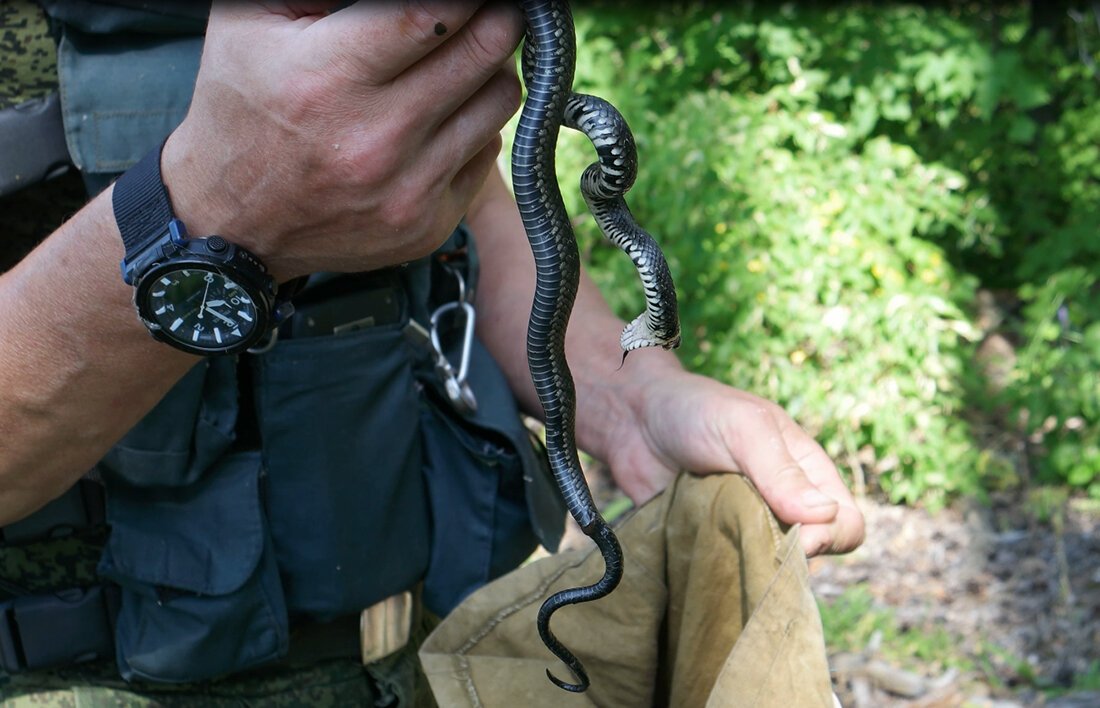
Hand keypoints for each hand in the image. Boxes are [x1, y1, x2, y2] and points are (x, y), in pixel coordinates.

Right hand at [161, 0, 522, 281]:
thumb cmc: (241, 109)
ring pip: (500, 100)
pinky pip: (487, 151)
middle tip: (491, 9)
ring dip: (491, 70)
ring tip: (461, 63)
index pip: (433, 16)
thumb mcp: (251, 25)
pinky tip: (439, 119)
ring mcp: (408, 189)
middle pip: (485, 51)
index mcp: (329, 78)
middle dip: (496, 17)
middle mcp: (375, 139)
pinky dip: (474, 126)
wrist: (231, 223)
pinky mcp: (428, 224)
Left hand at [604, 367, 863, 556]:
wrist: (631, 418)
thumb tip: (825, 517)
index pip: (846, 524)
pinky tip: (697, 559)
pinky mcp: (710, 546)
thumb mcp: (744, 429)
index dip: (830, 538)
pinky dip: (717, 575)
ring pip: (767, 572)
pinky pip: (726, 576)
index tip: (795, 538)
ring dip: (748, 568)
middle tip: (747, 543)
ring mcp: (745, 530)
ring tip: (717, 545)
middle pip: (810, 558)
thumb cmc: (696, 410)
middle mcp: (781, 508)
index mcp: (806, 475)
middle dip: (787, 560)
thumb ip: (781, 472)